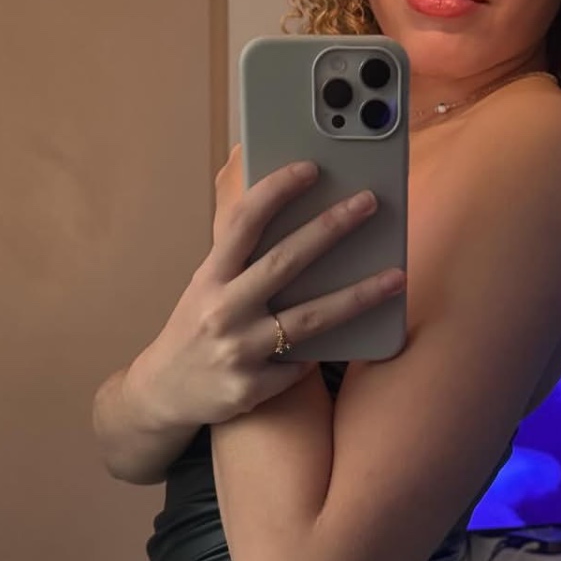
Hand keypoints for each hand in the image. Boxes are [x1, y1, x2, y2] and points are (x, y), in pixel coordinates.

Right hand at [126, 145, 405, 427]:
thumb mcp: (205, 286)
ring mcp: (236, 351)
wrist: (163, 392)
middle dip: (331, 228)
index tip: (310, 167)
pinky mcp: (251, 388)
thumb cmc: (196, 328)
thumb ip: (240, 257)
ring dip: (359, 295)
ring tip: (397, 277)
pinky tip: (344, 342)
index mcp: (208, 277)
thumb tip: (290, 213)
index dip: (276, 191)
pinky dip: (321, 353)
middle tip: (369, 202)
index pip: (243, 223)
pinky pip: (303, 365)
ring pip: (311, 319)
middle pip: (285, 262)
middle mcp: (220, 311)